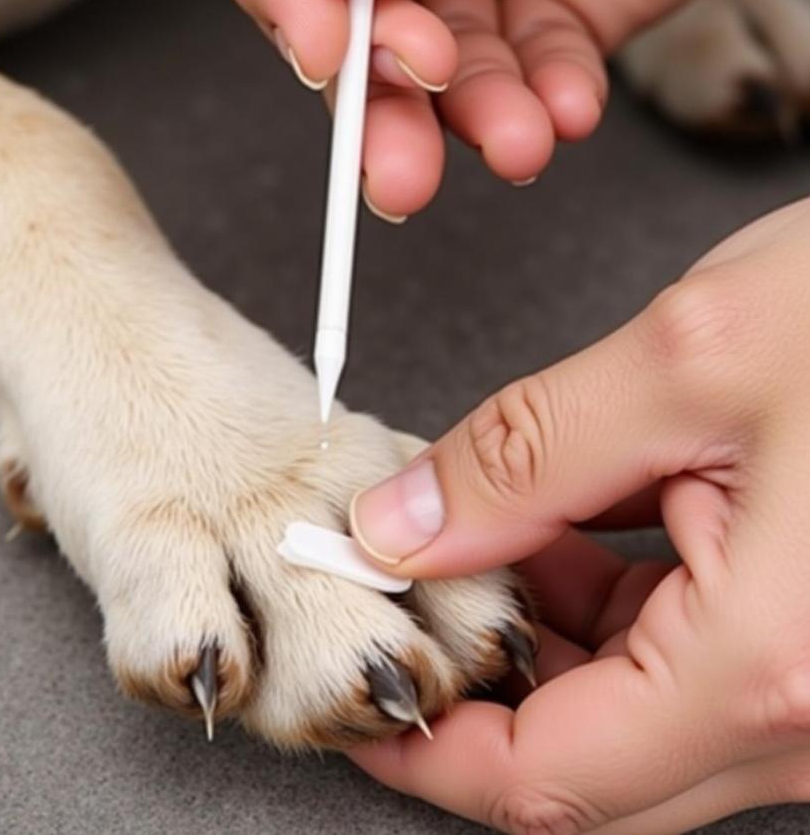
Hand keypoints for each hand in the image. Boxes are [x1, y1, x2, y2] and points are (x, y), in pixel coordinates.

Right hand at [204, 0, 745, 219]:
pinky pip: (548, 64)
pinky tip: (565, 113)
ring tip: (515, 144)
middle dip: (384, 110)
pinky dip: (555, 96)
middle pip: (367, 33)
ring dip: (483, 117)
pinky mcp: (564, 5)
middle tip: (398, 172)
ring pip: (460, 67)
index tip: (318, 52)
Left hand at [347, 198, 809, 832]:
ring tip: (491, 532)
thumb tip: (406, 525)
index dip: (429, 748)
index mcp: (772, 663)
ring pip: (630, 712)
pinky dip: (607, 611)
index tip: (366, 691)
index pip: (546, 777)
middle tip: (412, 582)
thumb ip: (523, 454)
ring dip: (542, 632)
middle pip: (583, 757)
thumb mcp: (686, 358)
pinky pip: (684, 664)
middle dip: (482, 673)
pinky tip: (573, 529)